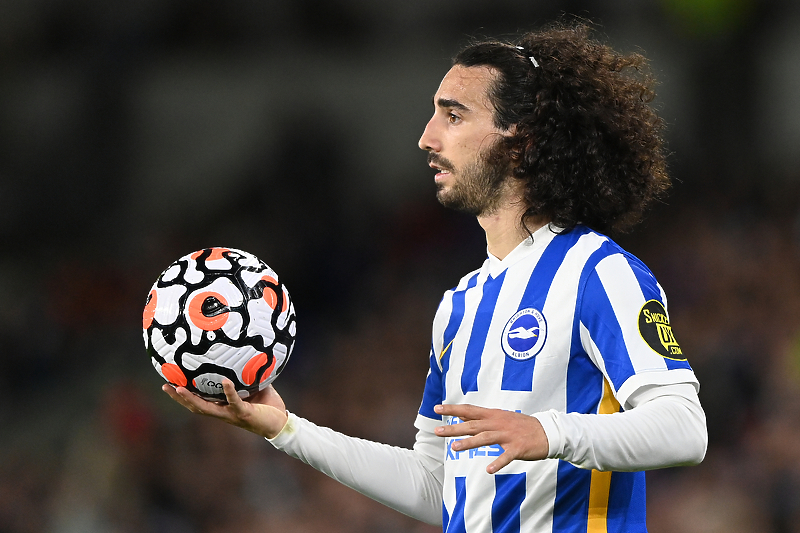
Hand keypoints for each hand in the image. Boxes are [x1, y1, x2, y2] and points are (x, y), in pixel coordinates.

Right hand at [162, 379, 288, 438]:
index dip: (184, 395)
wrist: (282, 423)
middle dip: (178, 398)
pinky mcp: (244, 414)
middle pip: (195, 407)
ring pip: (206, 408)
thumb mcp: (255, 387)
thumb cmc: (268, 406)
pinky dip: (229, 391)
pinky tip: (225, 381)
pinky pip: (234, 402)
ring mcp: (231, 414)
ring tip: (179, 388)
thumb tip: (245, 354)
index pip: (199, 401)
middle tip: (165, 386)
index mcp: (223, 407)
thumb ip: (247, 374)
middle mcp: (223, 413)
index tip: (170, 383)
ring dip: (191, 399)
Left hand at [433, 403, 548, 473]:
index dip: (452, 409)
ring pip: (485, 438)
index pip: (469, 410)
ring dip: (469, 443)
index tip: (437, 408)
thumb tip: (461, 415)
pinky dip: (498, 463)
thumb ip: (481, 418)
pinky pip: (506, 456)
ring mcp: (508, 435)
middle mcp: (498, 423)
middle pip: (473, 425)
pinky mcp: (518, 448)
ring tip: (454, 448)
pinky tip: (489, 470)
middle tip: (437, 432)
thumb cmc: (520, 426)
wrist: (547, 432)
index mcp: (493, 415)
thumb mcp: (500, 417)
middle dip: (454, 428)